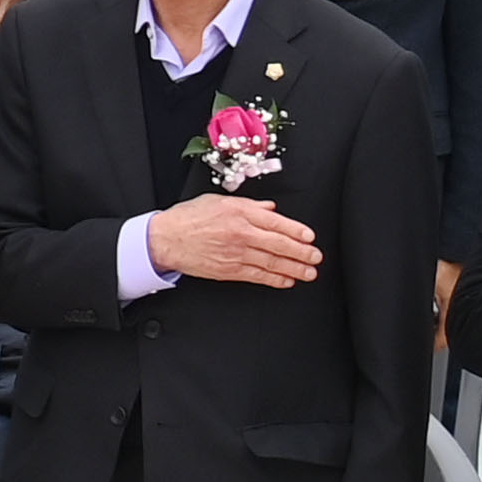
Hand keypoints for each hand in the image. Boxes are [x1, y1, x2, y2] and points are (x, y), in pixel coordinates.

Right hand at [148, 191, 321, 286]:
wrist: (165, 239)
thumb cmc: (188, 218)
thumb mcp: (218, 201)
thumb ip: (248, 205)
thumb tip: (270, 209)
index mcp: (240, 213)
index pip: (276, 222)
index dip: (297, 231)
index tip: (310, 237)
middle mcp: (241, 234)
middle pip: (279, 244)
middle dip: (302, 252)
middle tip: (316, 257)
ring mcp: (236, 254)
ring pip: (272, 262)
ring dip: (294, 269)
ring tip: (309, 272)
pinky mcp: (229, 270)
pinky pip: (258, 276)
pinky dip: (275, 279)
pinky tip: (287, 281)